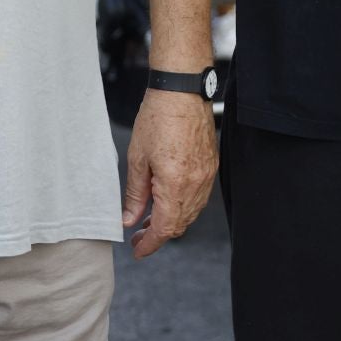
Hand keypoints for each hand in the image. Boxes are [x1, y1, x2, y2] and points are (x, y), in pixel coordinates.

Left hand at [121, 89, 217, 259]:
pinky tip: (168, 199)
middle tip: (138, 234)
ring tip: (149, 217)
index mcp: (175, 185)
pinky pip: (199, 197)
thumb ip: (134, 194)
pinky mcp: (211, 166)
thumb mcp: (137, 158)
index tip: (137, 250)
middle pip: (179, 224)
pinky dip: (183, 205)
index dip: (149, 244)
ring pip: (191, 212)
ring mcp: (207, 176)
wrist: (182, 90)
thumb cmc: (158, 117)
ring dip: (171, 220)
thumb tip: (129, 219)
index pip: (164, 229)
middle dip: (158, 234)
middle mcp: (196, 184)